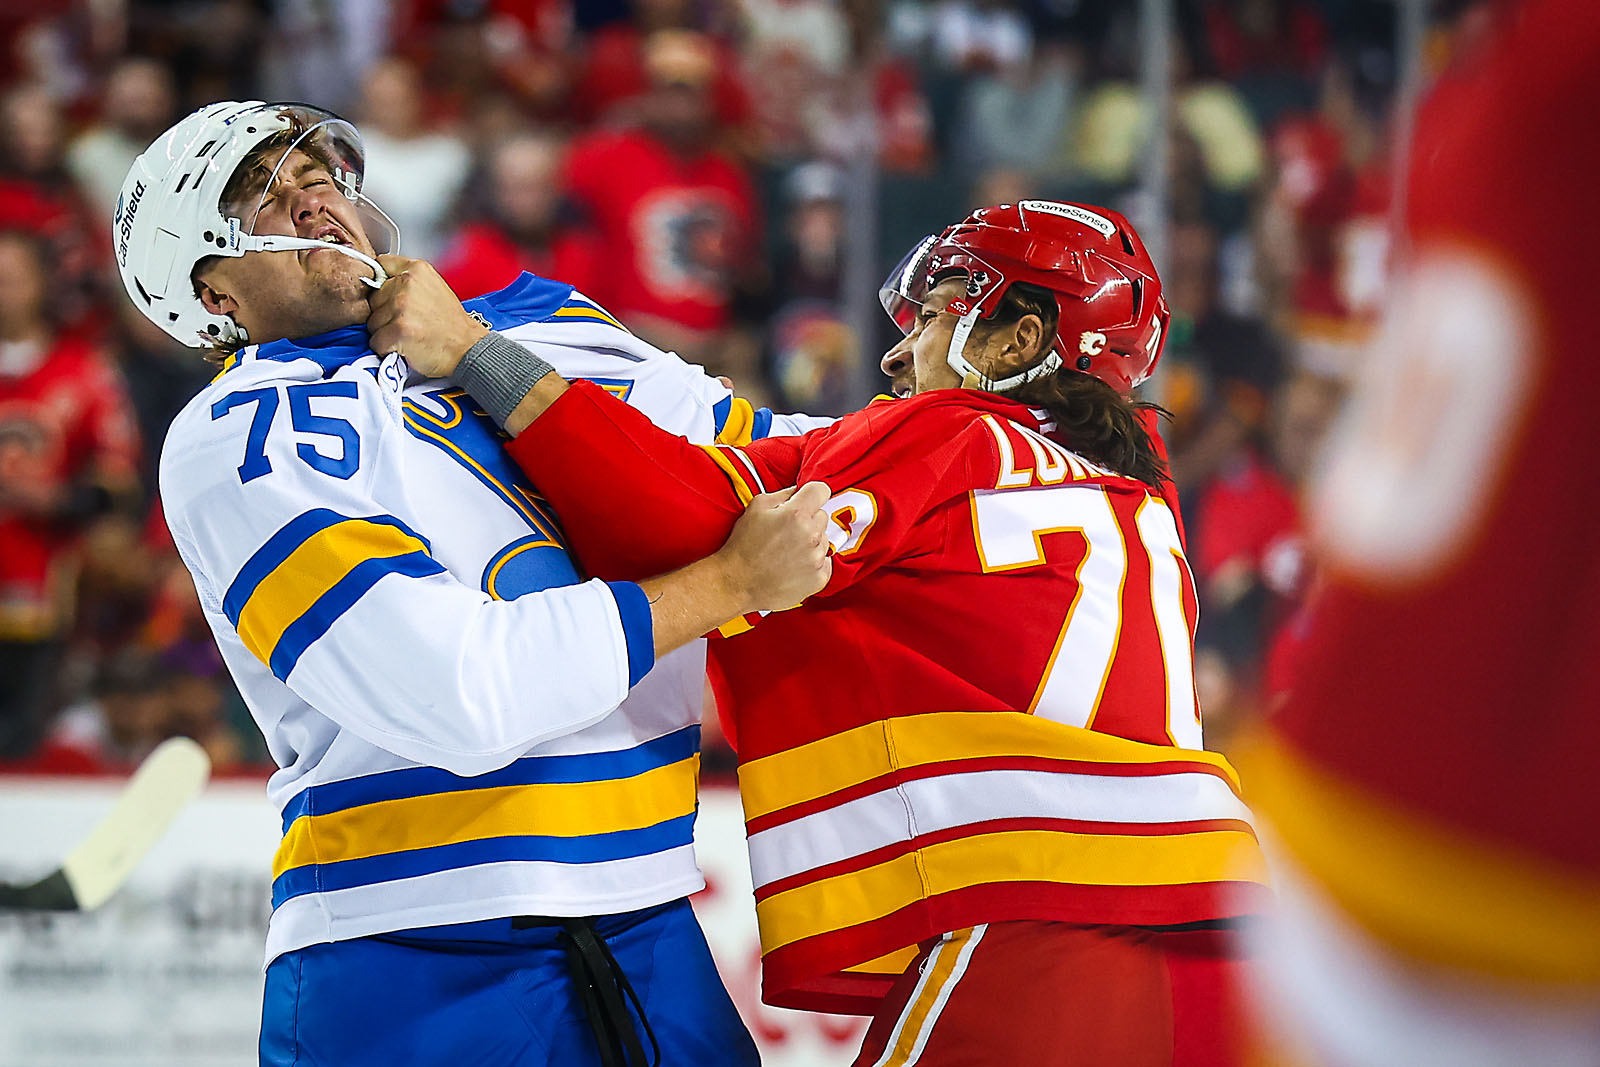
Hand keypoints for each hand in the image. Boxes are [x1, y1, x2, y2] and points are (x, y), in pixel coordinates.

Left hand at [366, 254, 488, 376]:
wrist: (468, 349)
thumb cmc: (452, 325)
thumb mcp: (435, 288)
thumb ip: (408, 281)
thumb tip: (380, 284)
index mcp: (417, 270)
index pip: (381, 265)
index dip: (382, 283)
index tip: (388, 295)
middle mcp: (407, 284)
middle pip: (373, 298)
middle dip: (384, 312)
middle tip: (408, 321)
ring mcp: (401, 307)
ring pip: (372, 322)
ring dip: (385, 332)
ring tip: (408, 334)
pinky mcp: (397, 330)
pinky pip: (376, 341)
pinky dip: (386, 349)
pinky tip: (404, 346)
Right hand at [717, 481, 833, 612]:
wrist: (738, 584)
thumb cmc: (743, 547)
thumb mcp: (756, 507)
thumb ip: (782, 494)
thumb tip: (798, 491)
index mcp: (796, 514)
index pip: (821, 490)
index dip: (813, 493)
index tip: (808, 499)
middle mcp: (811, 535)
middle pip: (822, 516)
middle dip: (808, 519)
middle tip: (786, 531)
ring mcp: (817, 558)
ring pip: (824, 539)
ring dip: (810, 541)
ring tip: (787, 550)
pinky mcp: (819, 577)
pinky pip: (825, 561)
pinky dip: (813, 562)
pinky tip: (793, 564)